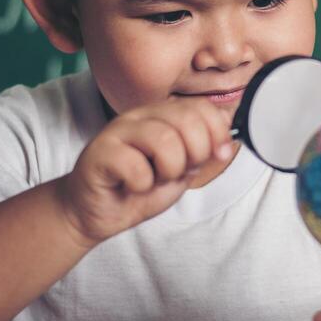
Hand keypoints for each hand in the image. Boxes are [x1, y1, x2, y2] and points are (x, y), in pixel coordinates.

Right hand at [56, 98, 235, 246]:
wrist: (95, 214)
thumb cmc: (135, 190)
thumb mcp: (179, 173)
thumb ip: (201, 153)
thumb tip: (226, 137)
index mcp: (161, 116)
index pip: (201, 107)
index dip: (217, 133)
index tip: (216, 155)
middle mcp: (140, 117)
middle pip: (186, 119)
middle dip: (195, 154)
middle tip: (177, 172)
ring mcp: (118, 131)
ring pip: (163, 139)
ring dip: (168, 170)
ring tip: (154, 179)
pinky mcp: (99, 152)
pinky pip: (135, 165)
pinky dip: (140, 184)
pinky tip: (130, 186)